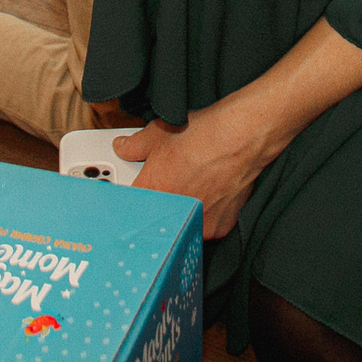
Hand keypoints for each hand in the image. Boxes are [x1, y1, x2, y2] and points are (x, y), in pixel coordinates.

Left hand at [118, 111, 267, 240]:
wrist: (239, 138)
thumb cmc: (202, 135)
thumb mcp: (157, 133)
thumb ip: (134, 145)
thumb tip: (122, 146)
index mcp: (151, 194)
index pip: (132, 207)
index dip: (135, 200)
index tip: (139, 195)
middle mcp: (173, 214)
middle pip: (159, 217)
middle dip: (161, 202)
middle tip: (172, 182)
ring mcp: (197, 223)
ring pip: (183, 222)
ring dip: (184, 209)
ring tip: (194, 183)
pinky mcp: (218, 228)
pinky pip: (206, 224)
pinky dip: (207, 213)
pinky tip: (212, 191)